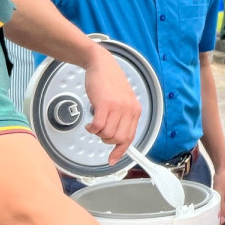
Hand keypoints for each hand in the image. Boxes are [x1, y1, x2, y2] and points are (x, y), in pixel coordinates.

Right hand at [82, 48, 142, 164]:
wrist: (102, 64)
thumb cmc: (109, 83)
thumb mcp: (122, 100)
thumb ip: (122, 116)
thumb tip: (115, 136)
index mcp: (135, 110)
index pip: (130, 137)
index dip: (120, 151)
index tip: (112, 160)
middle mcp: (129, 110)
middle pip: (118, 138)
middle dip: (106, 140)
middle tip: (100, 131)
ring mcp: (118, 107)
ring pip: (107, 134)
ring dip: (98, 133)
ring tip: (94, 123)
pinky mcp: (105, 104)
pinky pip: (98, 127)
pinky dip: (92, 129)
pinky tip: (89, 123)